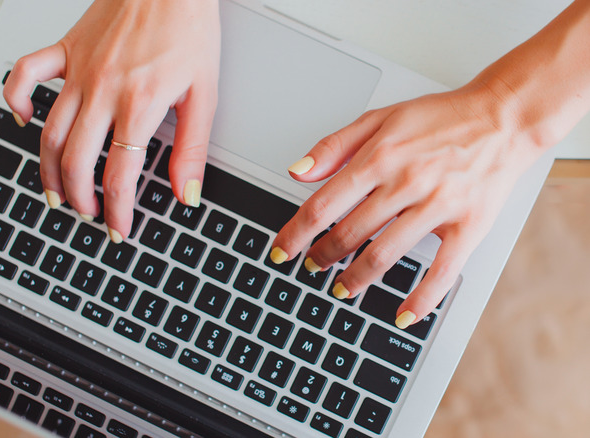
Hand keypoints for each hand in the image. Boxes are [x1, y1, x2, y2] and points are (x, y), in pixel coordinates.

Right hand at [3, 0, 219, 241]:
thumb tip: (186, 191)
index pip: (119, 175)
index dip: (117, 211)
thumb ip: (191, 148)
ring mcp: (79, 71)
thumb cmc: (189, 27)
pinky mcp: (65, 50)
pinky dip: (17, 100)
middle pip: (76, 160)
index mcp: (139, 104)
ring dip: (49, 170)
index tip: (119, 228)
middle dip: (80, 198)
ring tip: (57, 193)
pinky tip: (26, 121)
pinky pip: (26, 75)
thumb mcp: (204, 93)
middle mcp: (102, 90)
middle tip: (89, 214)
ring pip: (49, 132)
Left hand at [270, 81, 544, 327]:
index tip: (280, 252)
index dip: (295, 234)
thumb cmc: (440, 119)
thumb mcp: (380, 118)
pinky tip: (402, 315)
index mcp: (379, 157)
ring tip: (341, 289)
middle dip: (322, 257)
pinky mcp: (468, 226)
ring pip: (384, 255)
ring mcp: (437, 206)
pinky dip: (420, 299)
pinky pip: (442, 272)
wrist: (503, 118)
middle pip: (349, 233)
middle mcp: (405, 182)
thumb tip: (296, 172)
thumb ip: (334, 146)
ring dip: (356, 279)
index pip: (323, 205)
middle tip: (311, 268)